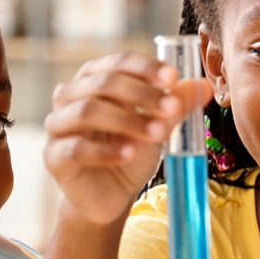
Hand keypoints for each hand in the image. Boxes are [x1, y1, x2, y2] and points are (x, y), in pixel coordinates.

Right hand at [43, 52, 213, 225]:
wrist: (111, 197)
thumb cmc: (130, 152)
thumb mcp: (158, 127)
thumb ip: (176, 106)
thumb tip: (205, 85)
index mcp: (94, 79)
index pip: (117, 61)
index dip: (144, 67)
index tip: (173, 78)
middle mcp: (70, 96)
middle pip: (103, 83)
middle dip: (142, 95)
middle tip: (172, 110)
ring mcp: (58, 125)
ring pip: (87, 111)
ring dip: (127, 120)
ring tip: (158, 133)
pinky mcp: (54, 156)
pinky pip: (76, 148)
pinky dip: (106, 150)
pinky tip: (129, 154)